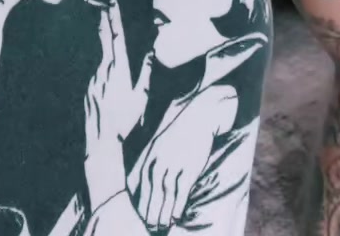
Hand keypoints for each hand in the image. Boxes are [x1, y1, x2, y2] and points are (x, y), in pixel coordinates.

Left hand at [84, 0, 151, 211]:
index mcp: (119, 69)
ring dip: (109, 56)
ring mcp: (93, 78)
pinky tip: (111, 92)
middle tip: (104, 6)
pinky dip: (106, 76)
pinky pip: (99, 76)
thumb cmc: (125, 120)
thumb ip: (146, 73)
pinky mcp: (88, 88)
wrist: (102, 140)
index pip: (116, 38)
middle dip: (105, 22)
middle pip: (104, 40)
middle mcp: (104, 70)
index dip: (114, 19)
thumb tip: (152, 54)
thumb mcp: (142, 97)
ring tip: (115, 68)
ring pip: (103, 61)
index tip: (112, 4)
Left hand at [134, 84, 235, 228]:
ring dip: (162, 213)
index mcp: (150, 153)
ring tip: (160, 226)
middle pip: (152, 191)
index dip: (140, 200)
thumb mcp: (159, 141)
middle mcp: (160, 160)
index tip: (138, 213)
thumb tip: (144, 176)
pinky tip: (176, 216)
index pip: (140, 182)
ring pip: (165, 194)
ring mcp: (175, 164)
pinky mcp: (190, 167)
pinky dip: (178, 205)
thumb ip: (151, 158)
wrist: (200, 116)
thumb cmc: (180, 130)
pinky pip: (181, 191)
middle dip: (149, 211)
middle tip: (149, 226)